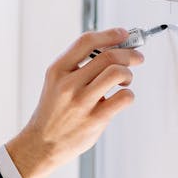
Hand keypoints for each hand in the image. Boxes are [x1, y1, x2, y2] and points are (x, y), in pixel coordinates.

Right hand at [6, 28, 143, 177]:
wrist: (41, 144)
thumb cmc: (53, 113)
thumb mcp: (56, 84)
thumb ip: (78, 67)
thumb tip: (112, 50)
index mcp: (58, 71)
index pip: (86, 42)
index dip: (110, 35)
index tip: (123, 34)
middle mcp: (68, 84)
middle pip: (108, 56)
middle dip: (129, 53)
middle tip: (136, 58)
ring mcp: (82, 102)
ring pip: (117, 73)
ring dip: (128, 74)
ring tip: (125, 81)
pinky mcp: (95, 119)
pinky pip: (123, 97)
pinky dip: (128, 95)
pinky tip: (121, 98)